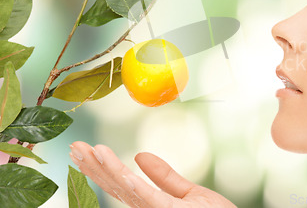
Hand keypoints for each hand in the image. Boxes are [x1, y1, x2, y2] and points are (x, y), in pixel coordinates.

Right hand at [69, 141, 235, 207]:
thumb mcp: (188, 194)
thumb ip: (165, 177)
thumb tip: (140, 155)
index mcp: (151, 203)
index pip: (121, 184)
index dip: (101, 168)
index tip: (86, 150)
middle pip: (116, 187)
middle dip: (94, 168)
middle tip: (74, 147)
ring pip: (127, 190)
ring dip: (107, 170)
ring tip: (89, 151)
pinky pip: (148, 197)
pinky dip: (131, 182)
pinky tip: (118, 168)